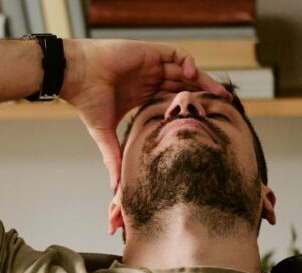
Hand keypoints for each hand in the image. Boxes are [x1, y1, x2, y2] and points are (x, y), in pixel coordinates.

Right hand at [60, 39, 230, 189]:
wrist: (77, 76)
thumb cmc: (87, 102)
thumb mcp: (104, 134)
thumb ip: (114, 158)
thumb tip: (115, 189)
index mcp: (141, 97)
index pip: (171, 103)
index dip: (188, 112)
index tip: (204, 125)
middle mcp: (148, 81)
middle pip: (184, 87)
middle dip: (204, 96)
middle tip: (224, 108)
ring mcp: (151, 66)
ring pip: (185, 72)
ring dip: (203, 81)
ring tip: (220, 94)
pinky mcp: (151, 53)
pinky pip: (177, 55)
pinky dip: (188, 63)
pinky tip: (192, 75)